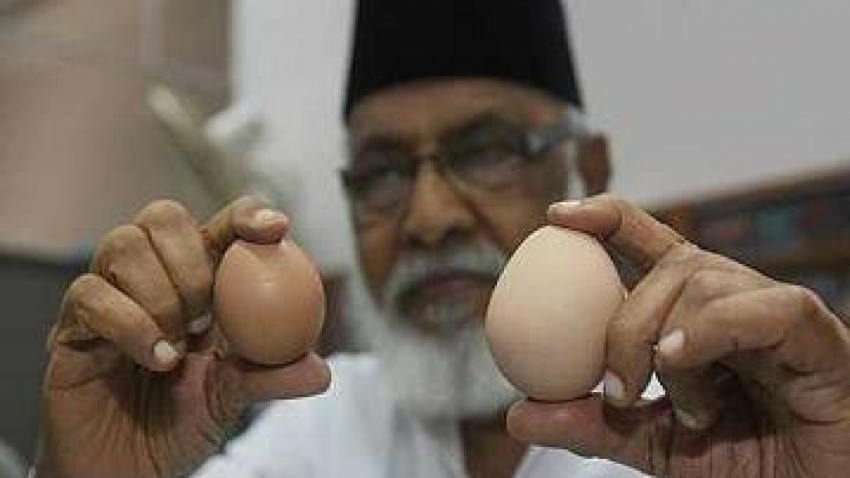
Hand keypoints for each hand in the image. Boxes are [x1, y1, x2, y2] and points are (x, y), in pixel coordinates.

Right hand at [36, 197, 330, 477]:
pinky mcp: (71, 326)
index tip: (275, 229)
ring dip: (159, 293)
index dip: (245, 216)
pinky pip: (90, 295)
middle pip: (162, 216)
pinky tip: (157, 358)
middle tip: (205, 311)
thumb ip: (270, 377)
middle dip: (191, 258)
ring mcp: (108, 296)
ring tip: (177, 343)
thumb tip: (321, 371)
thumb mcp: (233, 397)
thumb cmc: (181, 425)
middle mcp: (151, 277)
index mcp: (198, 281)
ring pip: (122, 244)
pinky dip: (129, 324)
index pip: (220, 227)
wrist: (128, 471)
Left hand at [507, 194, 849, 477]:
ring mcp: (779, 314)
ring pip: (707, 285)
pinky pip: (765, 309)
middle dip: (626, 324)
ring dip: (673, 347)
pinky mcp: (818, 337)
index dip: (606, 218)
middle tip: (616, 390)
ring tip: (686, 411)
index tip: (555, 218)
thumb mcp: (653, 444)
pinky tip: (683, 362)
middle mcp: (737, 300)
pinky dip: (712, 331)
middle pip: (671, 266)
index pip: (652, 243)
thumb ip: (592, 423)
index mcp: (698, 312)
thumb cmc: (747, 464)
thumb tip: (517, 415)